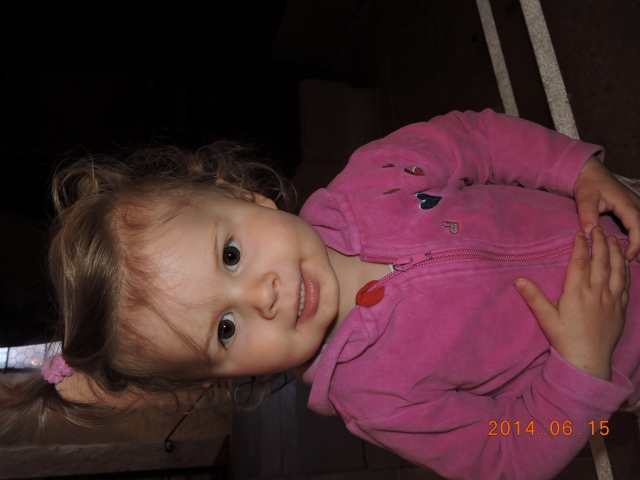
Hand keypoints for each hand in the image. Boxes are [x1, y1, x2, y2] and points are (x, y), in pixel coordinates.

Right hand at [513, 226, 629, 379]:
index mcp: (577, 292)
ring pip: (617, 270)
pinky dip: (626, 269)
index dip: (580, 246)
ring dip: (615, 252)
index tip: (579, 233)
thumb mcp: (546, 318)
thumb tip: (518, 280)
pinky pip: (626, 284)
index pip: (580, 262)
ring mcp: (612, 300)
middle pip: (601, 261)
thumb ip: (533, 297)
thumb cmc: (565, 339)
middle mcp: (597, 292)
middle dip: (600, 242)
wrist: (589, 361)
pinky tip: (625, 262)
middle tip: (597, 228)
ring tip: (612, 239)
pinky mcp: (621, 308)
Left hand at [574, 157, 639, 261]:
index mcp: (625, 203)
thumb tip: (589, 232)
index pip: (637, 225)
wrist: (590, 172)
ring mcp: (636, 205)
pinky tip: (636, 246)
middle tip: (635, 261)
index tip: (629, 255)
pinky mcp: (633, 207)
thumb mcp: (585, 198)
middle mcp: (635, 203)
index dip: (636, 242)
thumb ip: (588, 214)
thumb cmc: (588, 185)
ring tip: (638, 257)